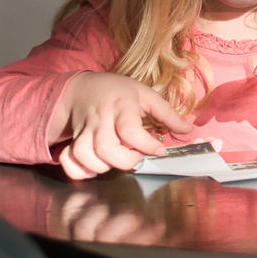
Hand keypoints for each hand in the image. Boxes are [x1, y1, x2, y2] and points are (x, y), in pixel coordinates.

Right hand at [50, 72, 192, 180]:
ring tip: (117, 161)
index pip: (130, 130)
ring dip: (102, 166)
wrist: (82, 87)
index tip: (160, 151)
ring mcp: (84, 130)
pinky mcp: (72, 139)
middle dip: (124, 160)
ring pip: (85, 154)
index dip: (146, 145)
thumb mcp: (146, 94)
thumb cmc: (118, 92)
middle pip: (105, 147)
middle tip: (137, 158)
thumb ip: (168, 113)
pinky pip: (68, 159)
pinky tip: (93, 169)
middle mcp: (101, 118)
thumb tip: (188, 130)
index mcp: (121, 105)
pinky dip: (78, 170)